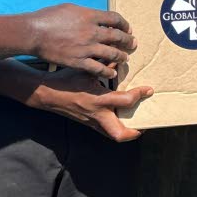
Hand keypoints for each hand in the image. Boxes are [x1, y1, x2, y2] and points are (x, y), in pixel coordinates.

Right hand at [27, 3, 134, 78]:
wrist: (33, 32)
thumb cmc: (48, 17)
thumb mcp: (70, 8)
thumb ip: (86, 13)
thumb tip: (97, 17)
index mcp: (90, 15)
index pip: (115, 18)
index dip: (124, 24)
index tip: (127, 28)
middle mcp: (92, 31)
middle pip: (117, 36)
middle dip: (128, 41)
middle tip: (133, 44)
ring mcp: (86, 47)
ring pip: (112, 53)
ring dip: (121, 56)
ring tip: (125, 58)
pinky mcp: (79, 61)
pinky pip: (99, 68)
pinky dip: (108, 71)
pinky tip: (112, 72)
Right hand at [32, 70, 151, 141]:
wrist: (48, 95)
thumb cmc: (67, 80)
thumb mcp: (87, 70)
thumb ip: (104, 66)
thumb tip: (119, 61)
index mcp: (98, 99)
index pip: (125, 101)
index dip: (139, 94)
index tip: (149, 89)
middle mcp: (97, 114)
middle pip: (120, 133)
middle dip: (135, 131)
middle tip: (146, 123)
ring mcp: (92, 122)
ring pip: (113, 135)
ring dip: (126, 132)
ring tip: (137, 124)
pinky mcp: (88, 124)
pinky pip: (105, 131)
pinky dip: (115, 127)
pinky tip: (120, 118)